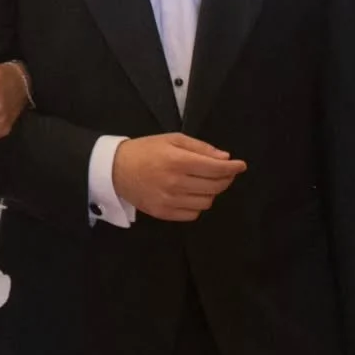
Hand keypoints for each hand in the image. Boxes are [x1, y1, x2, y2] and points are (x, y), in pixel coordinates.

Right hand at [112, 133, 245, 221]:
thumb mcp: (172, 139)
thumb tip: (224, 158)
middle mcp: (175, 182)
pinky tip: (191, 194)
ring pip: (206, 202)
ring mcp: (169, 200)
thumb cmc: (145, 150)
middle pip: (215, 186)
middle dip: (226, 179)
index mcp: (178, 161)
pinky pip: (193, 214)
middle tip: (224, 173)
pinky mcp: (163, 213)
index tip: (240, 165)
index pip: (216, 168)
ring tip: (204, 183)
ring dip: (211, 192)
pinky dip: (197, 205)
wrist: (114, 170)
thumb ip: (200, 147)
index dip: (233, 167)